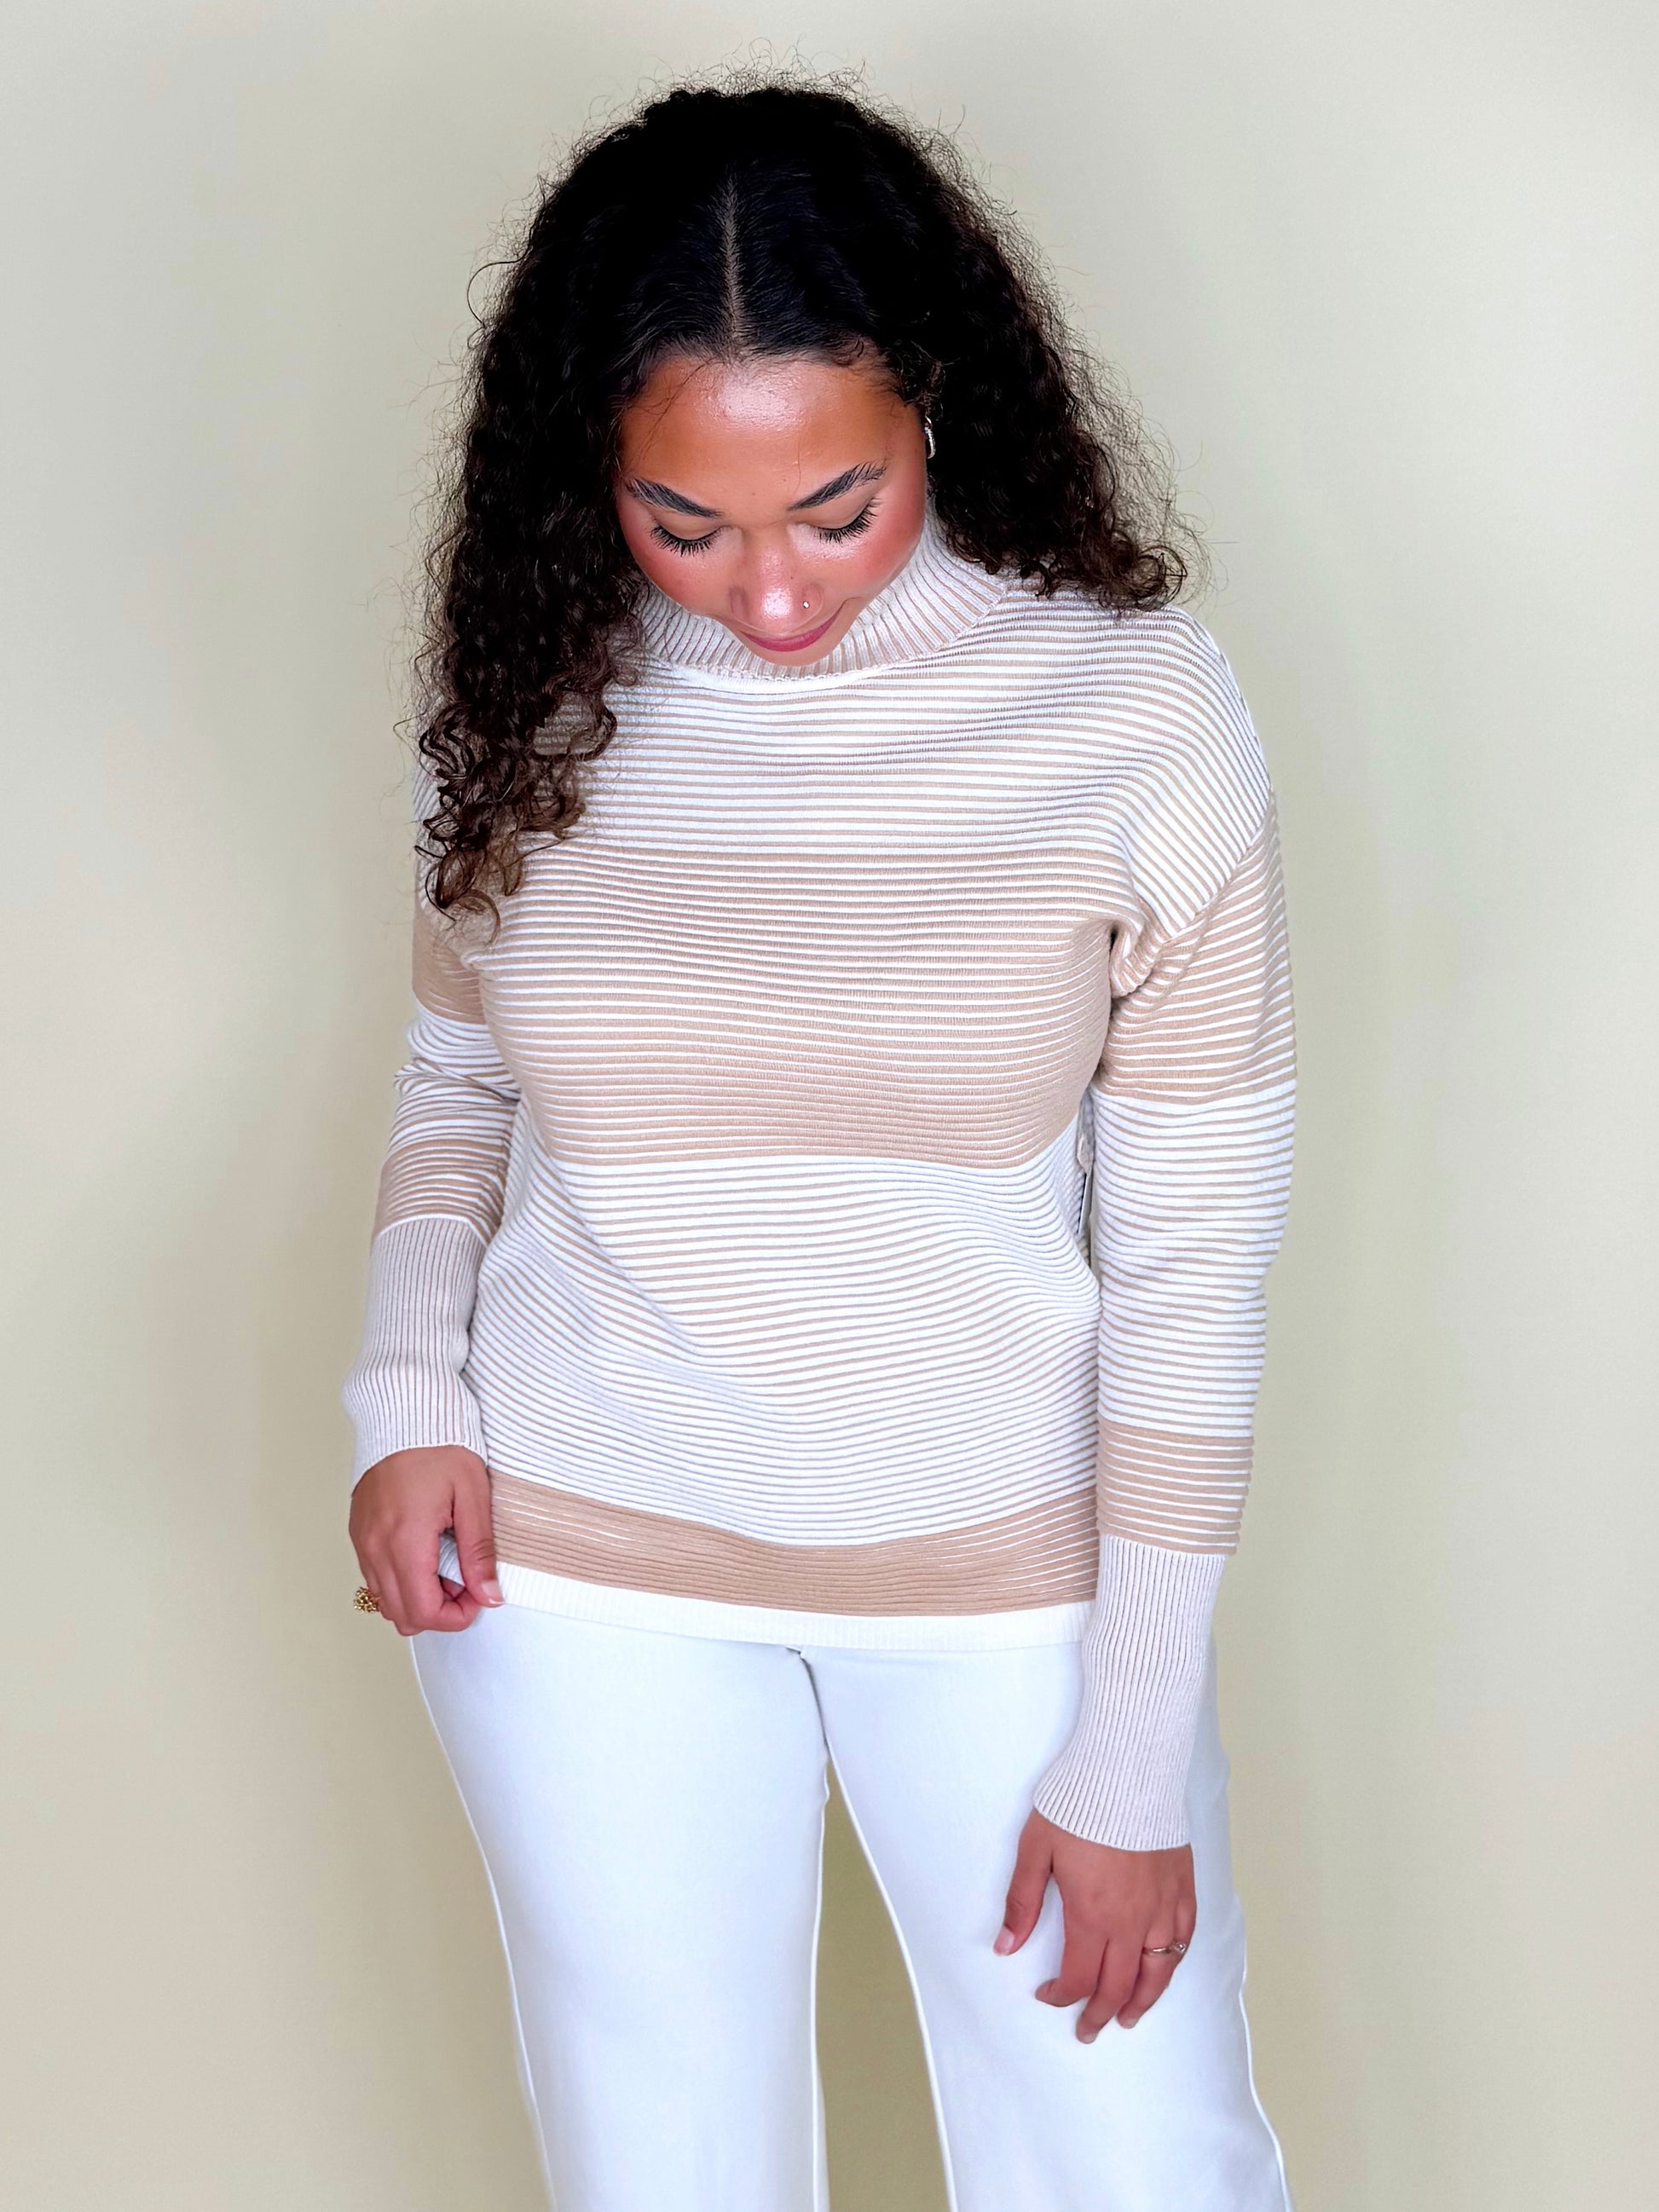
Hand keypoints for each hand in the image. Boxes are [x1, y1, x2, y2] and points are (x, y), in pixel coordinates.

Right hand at [348, 1445, 502, 1635]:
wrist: (405, 1410)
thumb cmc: (441, 1444)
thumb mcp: (473, 1496)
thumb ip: (479, 1552)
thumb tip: (490, 1595)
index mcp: (405, 1540)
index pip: (423, 1612)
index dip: (456, 1616)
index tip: (478, 1596)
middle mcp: (375, 1546)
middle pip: (401, 1615)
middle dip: (438, 1611)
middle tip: (465, 1580)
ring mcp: (362, 1540)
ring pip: (383, 1601)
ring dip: (416, 1597)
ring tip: (446, 1564)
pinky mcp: (358, 1531)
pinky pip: (373, 1577)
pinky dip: (399, 1580)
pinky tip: (424, 1554)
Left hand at [995, 1808, 1195, 2038]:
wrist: (1127, 1769)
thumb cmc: (1077, 1806)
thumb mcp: (1035, 1850)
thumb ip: (1022, 1901)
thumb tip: (1006, 1946)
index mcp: (1092, 1916)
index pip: (1079, 1978)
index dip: (1062, 1996)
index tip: (1049, 1996)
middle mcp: (1131, 1922)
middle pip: (1118, 1986)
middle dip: (1099, 2014)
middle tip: (1089, 2030)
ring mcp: (1162, 1907)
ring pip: (1157, 1973)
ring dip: (1141, 2002)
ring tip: (1128, 2018)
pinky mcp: (1183, 1889)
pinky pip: (1183, 1940)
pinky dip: (1172, 1963)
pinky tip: (1164, 1970)